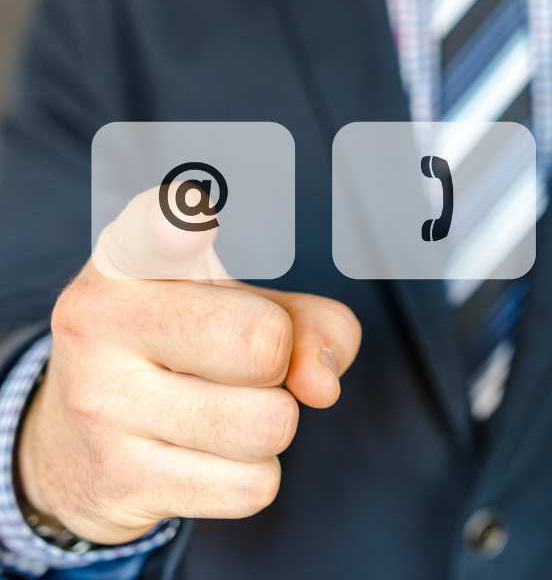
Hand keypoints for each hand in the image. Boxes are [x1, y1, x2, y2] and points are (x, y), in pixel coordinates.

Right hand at [17, 186, 360, 543]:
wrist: (78, 447)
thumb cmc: (183, 353)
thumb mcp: (244, 311)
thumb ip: (313, 323)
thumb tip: (322, 384)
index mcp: (129, 261)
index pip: (153, 230)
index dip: (179, 222)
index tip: (187, 217)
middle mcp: (102, 321)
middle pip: (263, 343)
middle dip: (279, 362)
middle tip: (245, 365)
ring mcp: (102, 403)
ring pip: (269, 424)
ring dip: (272, 425)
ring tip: (225, 412)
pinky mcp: (120, 480)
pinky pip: (252, 485)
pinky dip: (252, 477)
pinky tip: (207, 459)